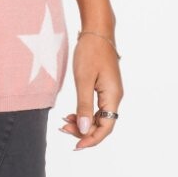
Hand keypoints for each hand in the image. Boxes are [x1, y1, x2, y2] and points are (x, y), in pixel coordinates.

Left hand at [59, 32, 122, 150]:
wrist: (96, 30)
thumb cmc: (90, 51)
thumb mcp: (83, 79)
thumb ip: (84, 105)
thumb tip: (84, 130)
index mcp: (113, 96)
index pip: (106, 128)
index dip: (91, 139)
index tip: (76, 146)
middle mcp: (115, 97)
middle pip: (102, 124)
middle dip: (83, 131)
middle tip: (62, 129)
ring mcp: (110, 91)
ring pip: (98, 116)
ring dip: (83, 122)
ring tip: (64, 123)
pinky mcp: (104, 86)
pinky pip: (96, 106)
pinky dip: (84, 112)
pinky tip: (71, 113)